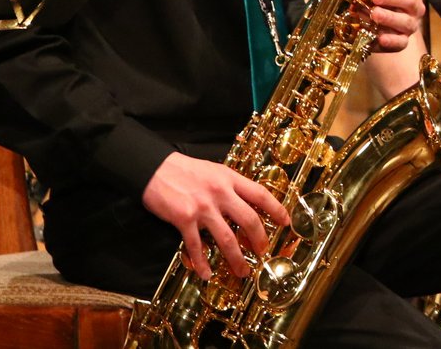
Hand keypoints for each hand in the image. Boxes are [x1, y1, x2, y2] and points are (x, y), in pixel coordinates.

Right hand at [141, 152, 290, 280]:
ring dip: (236, 258)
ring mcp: (202, 207)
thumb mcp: (215, 171)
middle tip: (263, 252)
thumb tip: (248, 204)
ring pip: (227, 238)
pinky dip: (202, 263)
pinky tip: (206, 273)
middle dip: (260, 239)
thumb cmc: (186, 170)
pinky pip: (196, 246)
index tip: (285, 222)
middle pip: (249, 220)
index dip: (276, 209)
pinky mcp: (184, 219)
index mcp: (230, 179)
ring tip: (243, 271)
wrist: (155, 168)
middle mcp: (220, 193)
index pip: (261, 195)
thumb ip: (231, 186)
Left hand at [369, 0, 426, 51]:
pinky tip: (379, 37)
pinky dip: (390, 41)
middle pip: (410, 0)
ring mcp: (408, 25)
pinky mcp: (400, 42)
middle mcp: (412, 6)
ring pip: (406, 23)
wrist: (380, 28)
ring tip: (374, 14)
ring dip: (390, 18)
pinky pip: (400, 43)